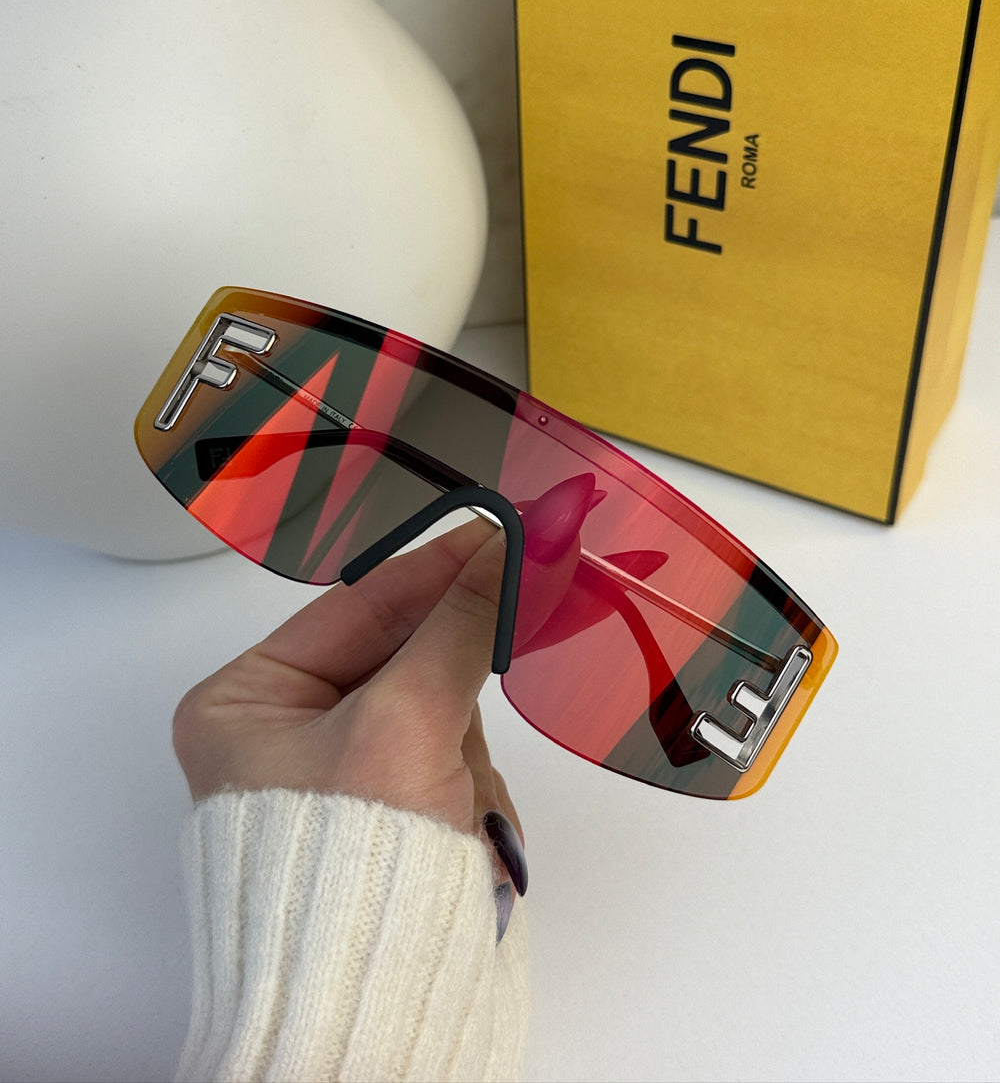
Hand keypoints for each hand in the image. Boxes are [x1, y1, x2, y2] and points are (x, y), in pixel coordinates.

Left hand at [172, 517, 524, 869]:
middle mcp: (283, 736)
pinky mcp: (386, 819)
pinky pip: (449, 764)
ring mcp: (337, 780)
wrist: (368, 1006)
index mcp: (246, 702)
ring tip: (455, 805)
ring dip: (464, 754)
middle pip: (403, 659)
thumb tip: (517, 544)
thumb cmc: (346, 869)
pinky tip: (463, 832)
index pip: (357, 604)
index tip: (500, 533)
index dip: (435, 567)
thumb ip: (462, 626)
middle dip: (451, 686)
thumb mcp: (406, 723)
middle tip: (513, 634)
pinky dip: (469, 792)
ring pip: (437, 713)